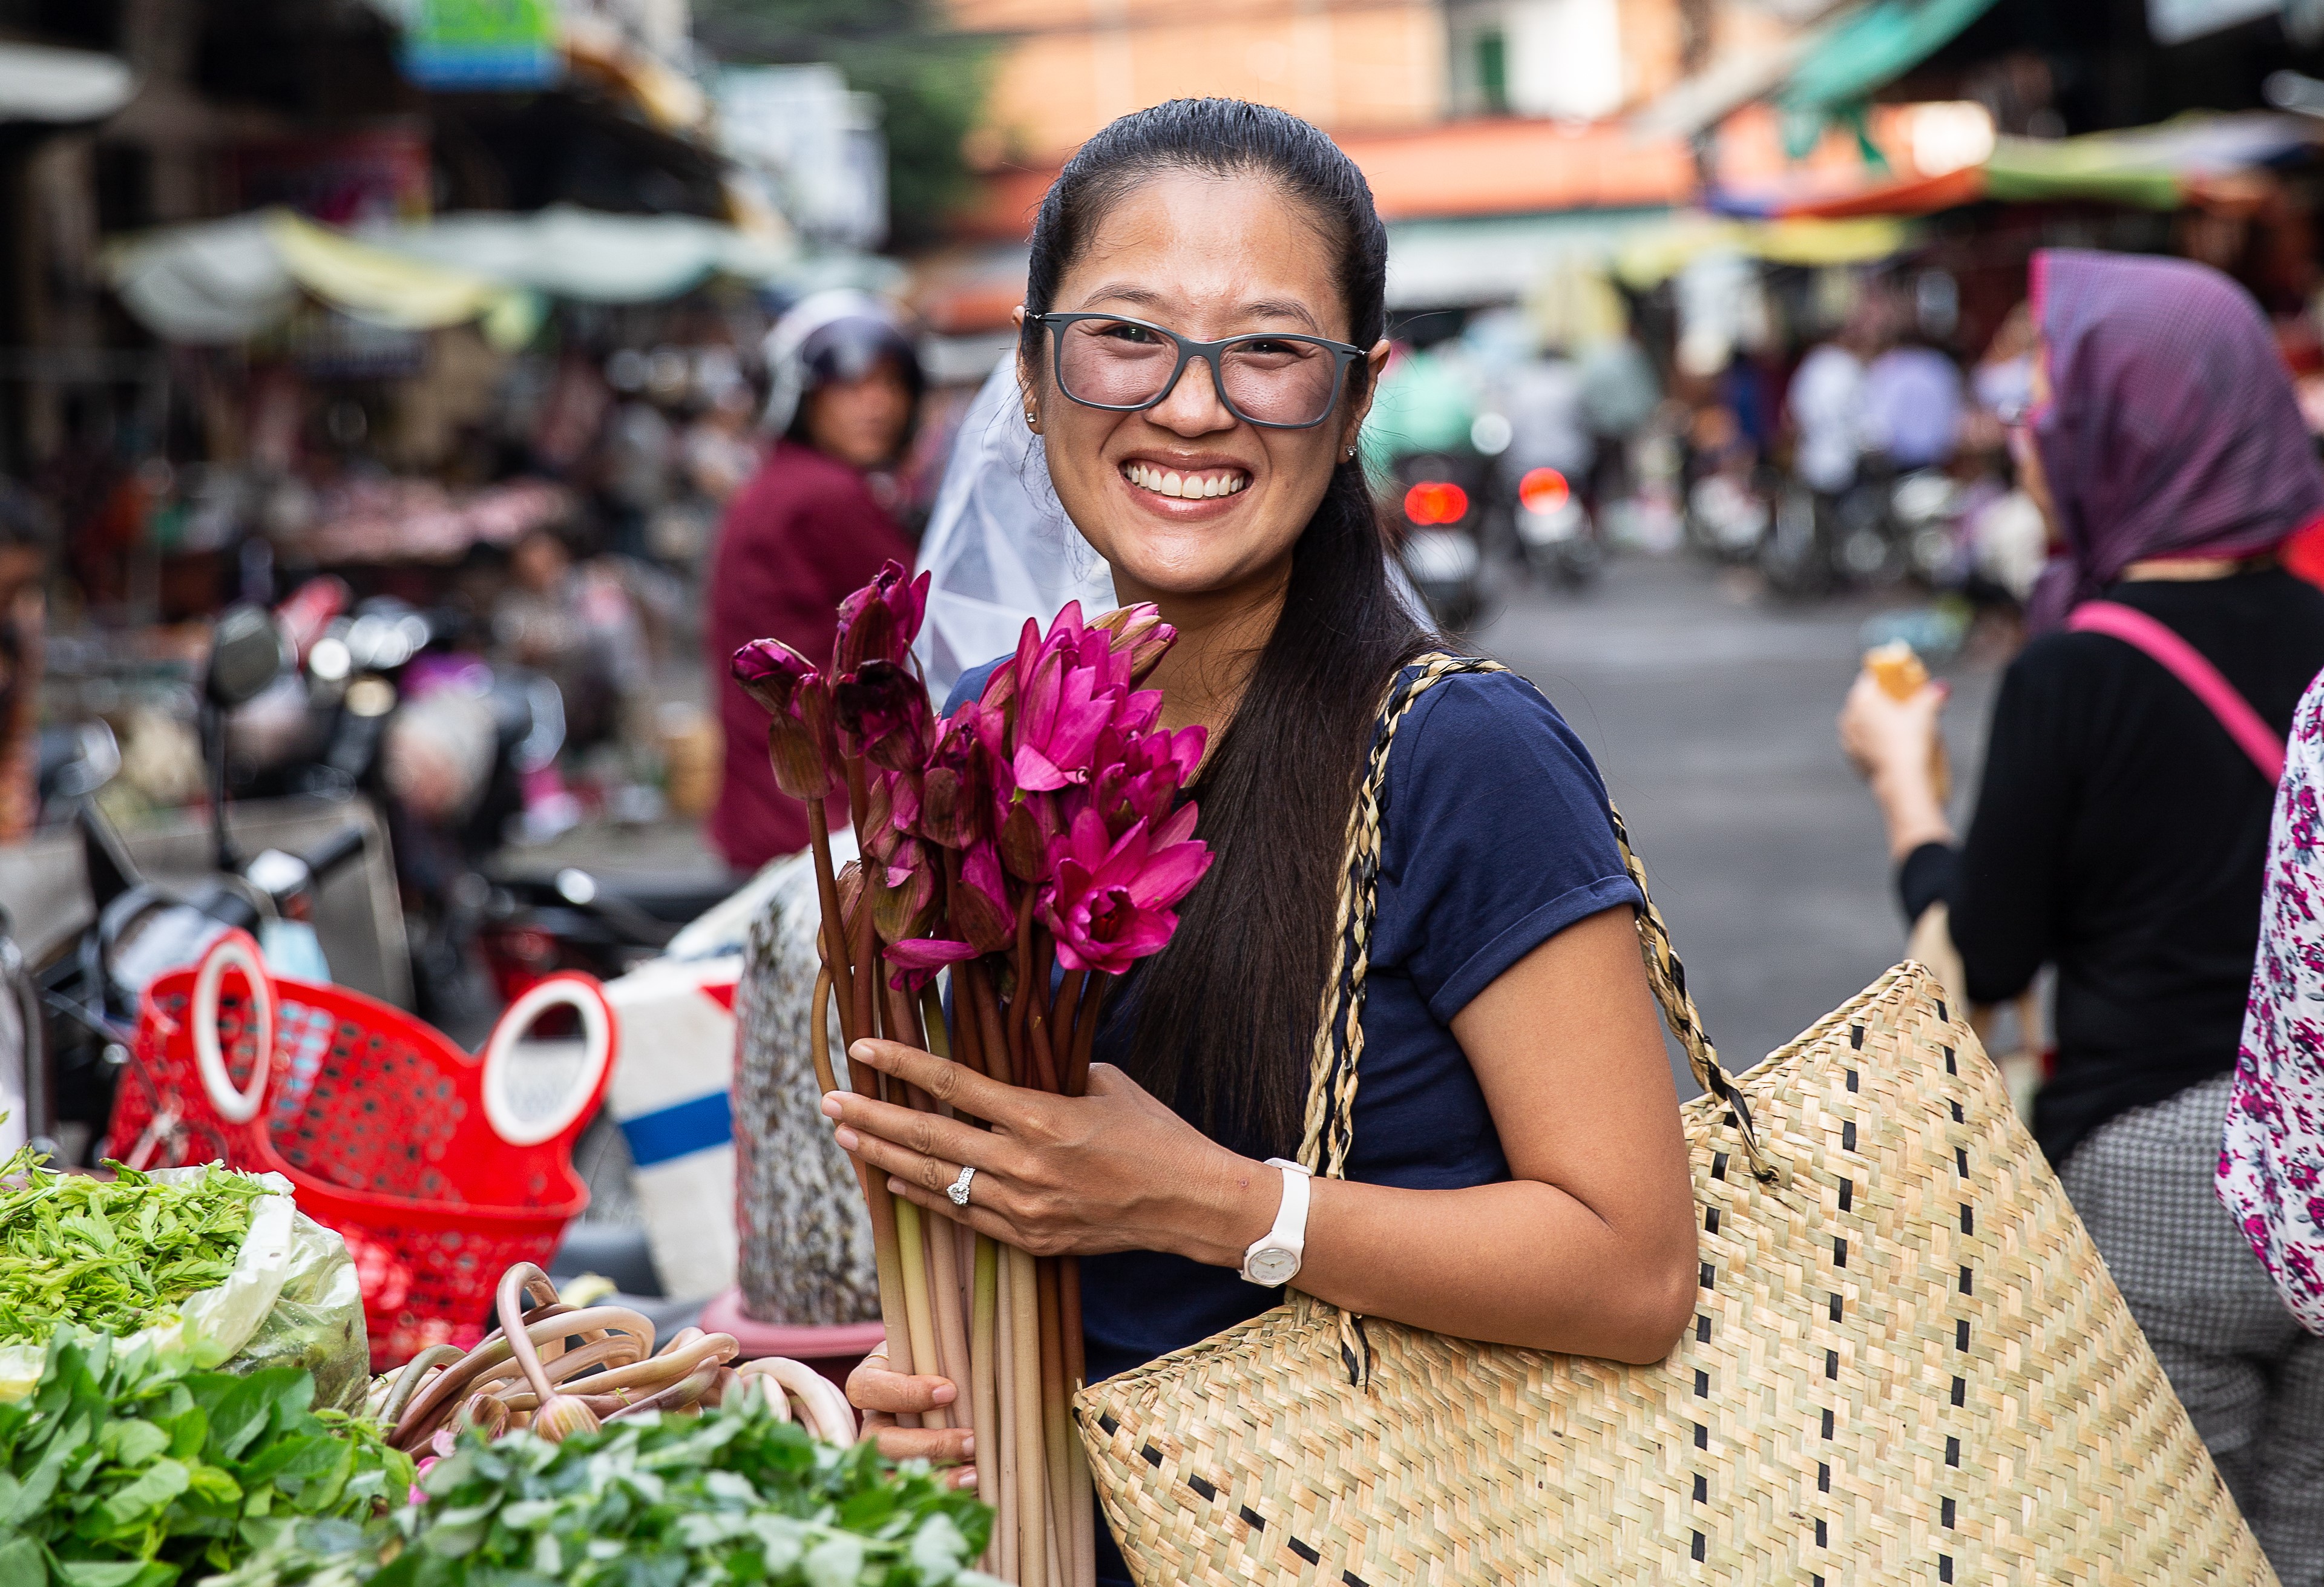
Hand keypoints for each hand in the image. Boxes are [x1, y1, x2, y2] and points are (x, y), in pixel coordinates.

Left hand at [822, 1038, 1273, 1266]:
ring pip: (936, 1183)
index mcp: (1042, 1117)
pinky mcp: (1031, 1241)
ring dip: (886, 1160)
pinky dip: (925, 1198)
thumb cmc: (1155, 1133)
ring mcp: (1024, 1210)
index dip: (902, 1065)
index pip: (954, 1086)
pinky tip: (895, 1182)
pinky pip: (963, 1217)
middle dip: (872, 1119)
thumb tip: (1014, 1049)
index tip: (862, 1048)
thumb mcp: (1104, 1084)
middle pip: (928, 1139)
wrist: (1192, 1205)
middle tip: (830, 1102)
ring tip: (848, 1139)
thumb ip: (1050, 1071)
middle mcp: (1025, 1166)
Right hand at [845, 1343, 976, 1485]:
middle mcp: (870, 1421)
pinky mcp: (900, 1477)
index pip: (868, 1388)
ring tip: (975, 1474)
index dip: (905, 1393)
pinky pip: (910, 1494)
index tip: (950, 1391)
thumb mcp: (934, 1345)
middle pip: (878, 1441)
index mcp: (869, 1381)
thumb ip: (942, 1347)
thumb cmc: (936, 1358)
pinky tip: (973, 1485)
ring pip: (889, 1475)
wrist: (943, 1378)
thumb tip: (975, 1348)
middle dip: (927, 1445)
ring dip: (935, 1478)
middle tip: (971, 1441)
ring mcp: (881, 1454)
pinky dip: (942, 1493)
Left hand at [1838, 669, 1955, 858]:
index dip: (1885, 680)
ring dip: (1873, 722)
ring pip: (1859, 723)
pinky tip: (1886, 745)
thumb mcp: (1925, 711)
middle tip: (1900, 705)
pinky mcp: (1851, 757)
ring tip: (1894, 727)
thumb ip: (1931, 696)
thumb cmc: (1911, 739)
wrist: (1901, 778)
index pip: (1869, 680)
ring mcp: (1847, 739)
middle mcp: (1848, 717)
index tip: (1897, 683)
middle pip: (1863, 701)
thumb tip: (1940, 688)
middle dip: (1880, 701)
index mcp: (1861, 699)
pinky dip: (1871, 741)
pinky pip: (1860, 743)